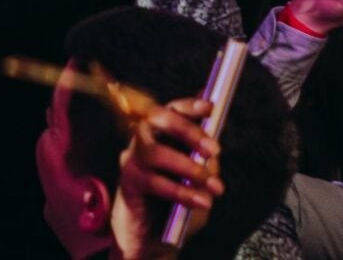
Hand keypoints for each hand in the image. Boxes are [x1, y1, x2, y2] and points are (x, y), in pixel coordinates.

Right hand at [110, 98, 221, 259]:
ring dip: (188, 167)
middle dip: (187, 130)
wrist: (152, 237)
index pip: (170, 110)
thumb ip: (205, 163)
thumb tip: (212, 150)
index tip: (209, 108)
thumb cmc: (175, 204)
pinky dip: (182, 192)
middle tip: (213, 150)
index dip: (188, 106)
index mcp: (161, 135)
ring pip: (154, 151)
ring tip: (213, 186)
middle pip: (156, 119)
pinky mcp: (128, 182)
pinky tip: (201, 202)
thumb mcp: (199, 181)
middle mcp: (142, 141)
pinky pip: (154, 182)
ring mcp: (132, 160)